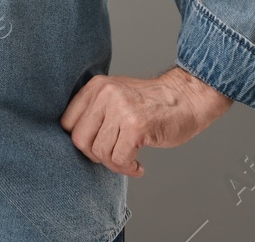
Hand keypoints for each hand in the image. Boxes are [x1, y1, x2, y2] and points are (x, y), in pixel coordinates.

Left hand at [60, 66, 233, 176]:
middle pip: (80, 140)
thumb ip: (96, 110)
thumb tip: (75, 140)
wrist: (187, 98)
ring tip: (129, 161)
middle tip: (114, 157)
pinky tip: (138, 166)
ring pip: (100, 153)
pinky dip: (127, 169)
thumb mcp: (117, 94)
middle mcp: (106, 94)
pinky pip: (119, 159)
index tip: (97, 146)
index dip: (82, 141)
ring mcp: (120, 109)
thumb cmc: (153, 102)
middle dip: (96, 156)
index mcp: (97, 86)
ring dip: (115, 164)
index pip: (68, 122)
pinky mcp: (136, 126)